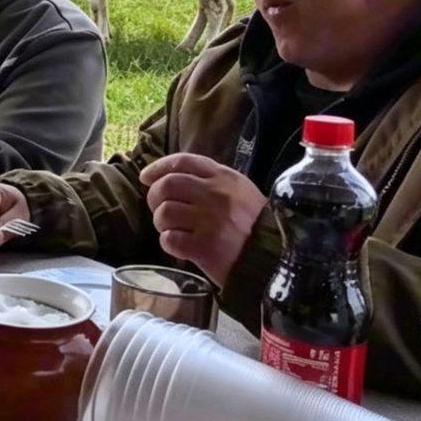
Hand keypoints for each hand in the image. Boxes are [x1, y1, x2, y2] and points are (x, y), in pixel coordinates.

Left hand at [139, 154, 266, 284]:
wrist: (274, 259)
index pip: (182, 161)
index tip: (146, 177)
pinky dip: (169, 243)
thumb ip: (213, 182)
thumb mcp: (242, 192)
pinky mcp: (203, 247)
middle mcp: (214, 195)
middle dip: (155, 197)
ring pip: (164, 212)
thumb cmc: (257, 226)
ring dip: (161, 223)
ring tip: (173, 229)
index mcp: (224, 178)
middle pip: (166, 185)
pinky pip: (169, 239)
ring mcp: (208, 221)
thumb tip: (172, 178)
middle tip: (159, 209)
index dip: (159, 167)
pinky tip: (180, 247)